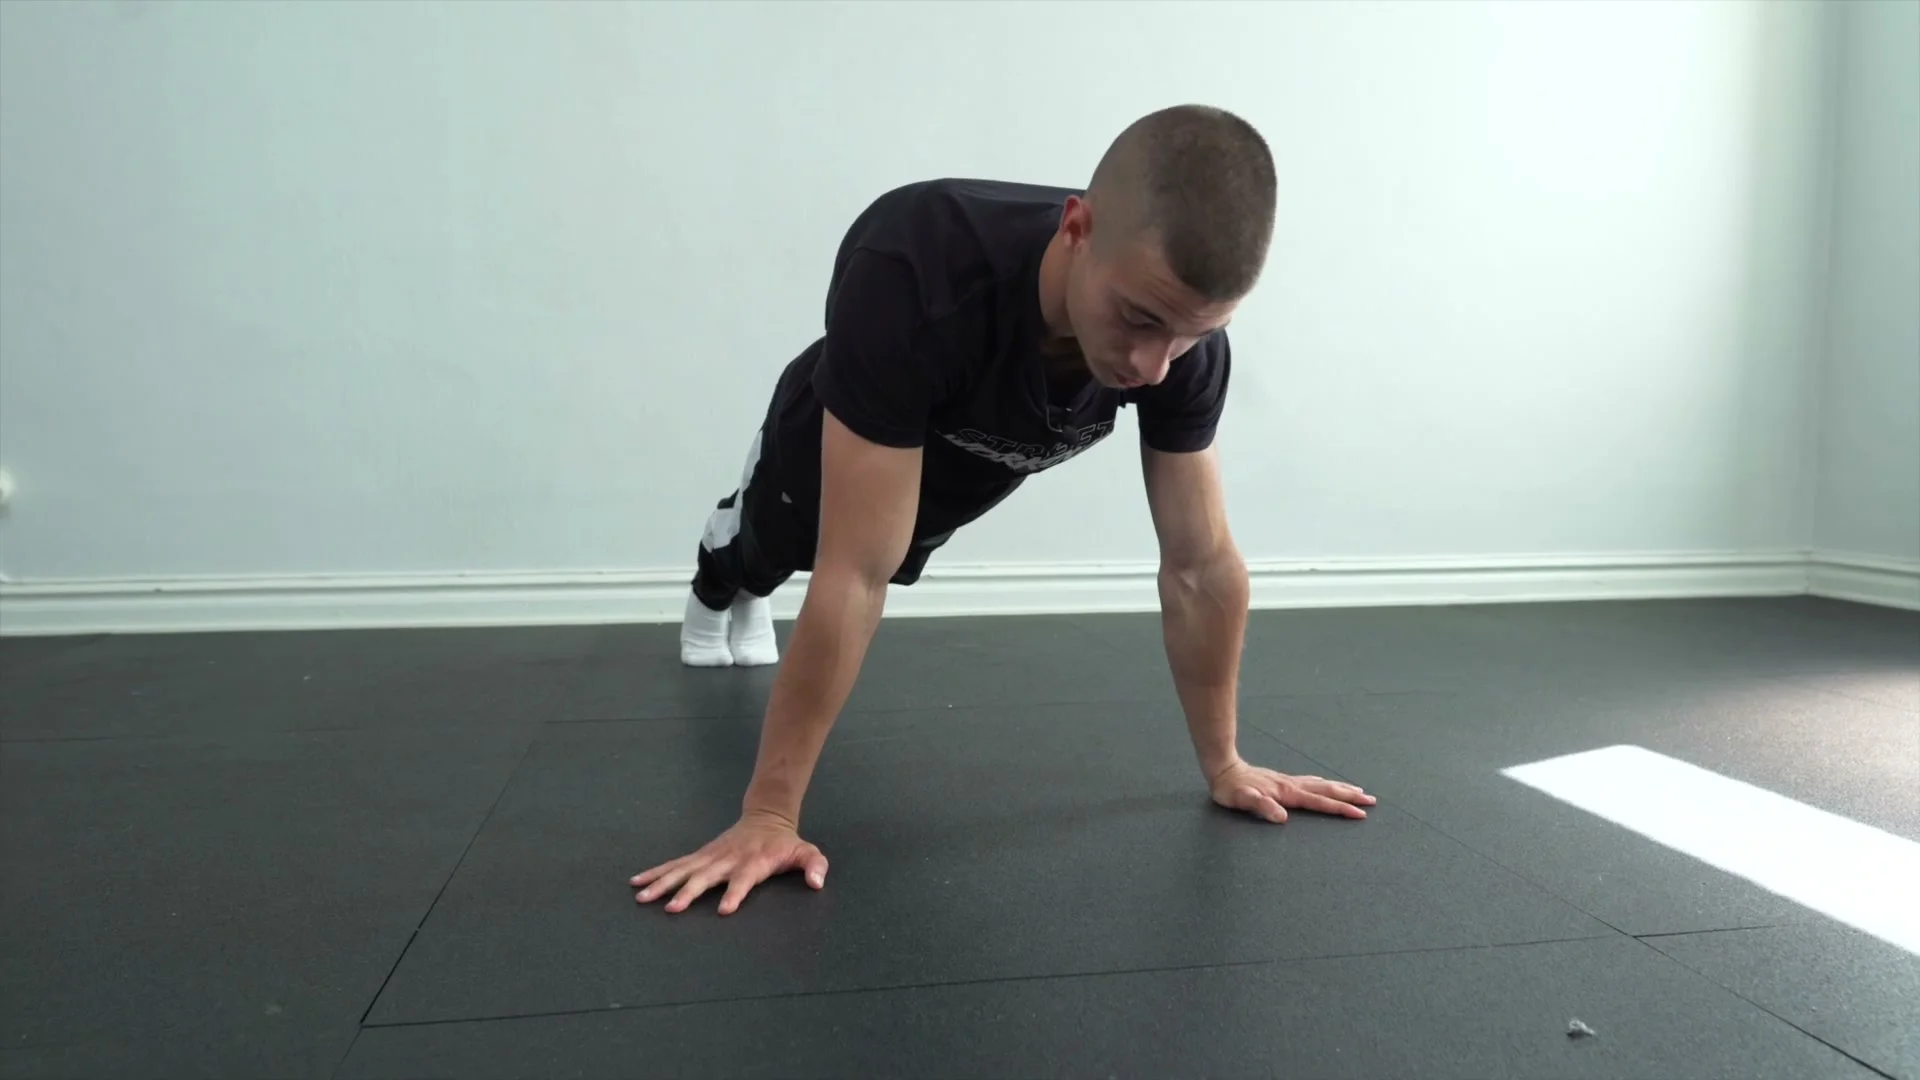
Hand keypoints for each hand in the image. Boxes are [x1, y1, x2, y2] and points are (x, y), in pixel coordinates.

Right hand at [629, 809, 827, 915]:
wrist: (766, 817)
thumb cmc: (785, 844)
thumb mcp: (806, 852)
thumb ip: (815, 866)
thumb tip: (818, 882)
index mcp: (753, 863)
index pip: (744, 880)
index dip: (736, 894)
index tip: (724, 910)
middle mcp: (728, 860)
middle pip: (706, 877)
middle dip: (688, 892)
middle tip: (672, 908)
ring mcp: (711, 857)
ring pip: (684, 870)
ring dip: (663, 884)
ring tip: (643, 897)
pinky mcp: (700, 856)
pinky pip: (675, 865)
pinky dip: (656, 873)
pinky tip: (637, 882)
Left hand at [1208, 759, 1375, 822]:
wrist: (1222, 769)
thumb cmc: (1230, 789)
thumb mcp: (1242, 800)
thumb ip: (1261, 806)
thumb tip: (1282, 817)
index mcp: (1287, 793)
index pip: (1320, 802)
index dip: (1341, 808)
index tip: (1360, 814)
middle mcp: (1292, 785)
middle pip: (1327, 790)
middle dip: (1350, 796)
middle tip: (1372, 801)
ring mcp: (1288, 781)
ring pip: (1321, 784)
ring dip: (1341, 788)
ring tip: (1359, 791)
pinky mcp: (1283, 781)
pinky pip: (1311, 782)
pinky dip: (1325, 784)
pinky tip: (1326, 784)